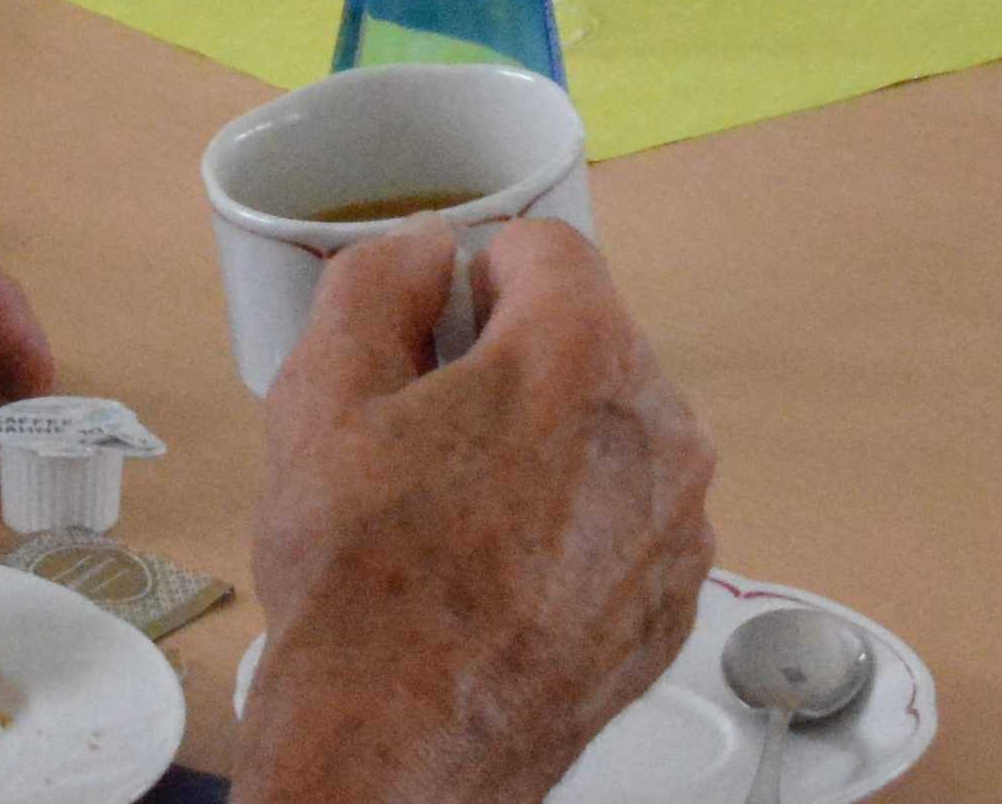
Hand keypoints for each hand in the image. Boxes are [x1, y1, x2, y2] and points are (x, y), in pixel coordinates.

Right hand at [234, 221, 715, 803]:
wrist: (396, 753)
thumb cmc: (358, 586)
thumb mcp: (321, 397)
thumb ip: (377, 282)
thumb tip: (423, 250)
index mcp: (580, 355)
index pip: (547, 248)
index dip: (476, 278)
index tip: (437, 329)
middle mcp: (660, 429)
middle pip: (590, 340)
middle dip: (517, 363)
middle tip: (433, 433)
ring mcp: (680, 525)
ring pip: (616, 431)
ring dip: (554, 444)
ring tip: (466, 515)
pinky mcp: (676, 601)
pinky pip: (633, 519)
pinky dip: (581, 526)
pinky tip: (506, 574)